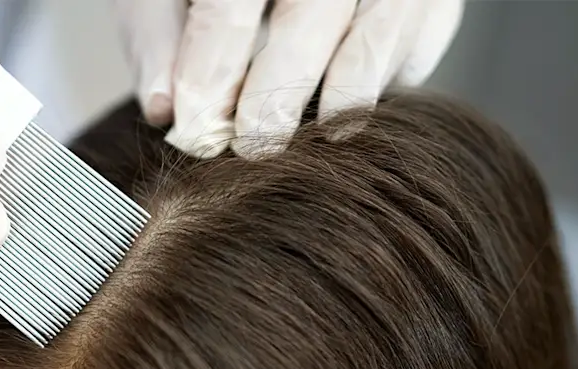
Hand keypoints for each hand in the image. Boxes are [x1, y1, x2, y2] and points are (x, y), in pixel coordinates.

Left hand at [113, 0, 464, 157]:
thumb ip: (159, 39)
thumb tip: (168, 110)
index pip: (232, 3)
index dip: (213, 71)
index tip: (197, 130)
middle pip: (315, 14)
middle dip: (279, 93)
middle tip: (251, 146)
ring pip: (379, 34)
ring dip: (340, 100)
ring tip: (301, 139)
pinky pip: (418, 46)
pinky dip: (382, 84)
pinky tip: (340, 106)